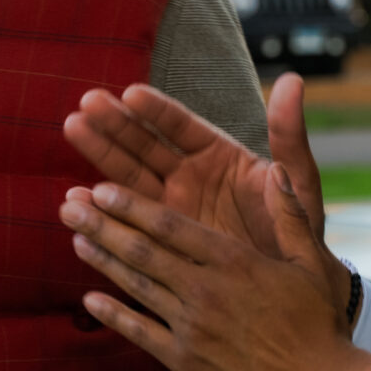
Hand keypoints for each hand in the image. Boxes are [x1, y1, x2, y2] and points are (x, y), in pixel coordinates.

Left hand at [60, 166, 370, 370]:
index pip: (170, 225)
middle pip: (143, 250)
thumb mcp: (310, 263)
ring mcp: (191, 326)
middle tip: (70, 205)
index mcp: (233, 261)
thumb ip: (291, 215)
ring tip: (74, 238)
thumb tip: (278, 170)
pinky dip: (114, 314)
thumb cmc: (317, 325)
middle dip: (103, 225)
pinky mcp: (185, 361)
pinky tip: (90, 298)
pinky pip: (140, 332)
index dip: (131, 205)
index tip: (102, 188)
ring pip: (137, 285)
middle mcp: (205, 289)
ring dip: (102, 260)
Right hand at [64, 75, 337, 282]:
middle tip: (86, 104)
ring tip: (73, 129)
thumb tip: (292, 79)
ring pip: (128, 175)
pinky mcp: (159, 238)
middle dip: (117, 124)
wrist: (289, 291)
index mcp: (220, 156)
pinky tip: (75, 195)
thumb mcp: (298, 183)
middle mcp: (189, 176)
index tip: (130, 94)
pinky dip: (101, 208)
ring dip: (100, 153)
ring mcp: (171, 206)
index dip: (156, 111)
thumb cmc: (297, 230)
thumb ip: (289, 135)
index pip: (182, 126)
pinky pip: (126, 220)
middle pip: (147, 144)